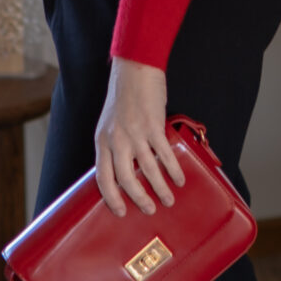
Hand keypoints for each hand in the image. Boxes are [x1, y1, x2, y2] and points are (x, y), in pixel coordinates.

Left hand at [94, 58, 185, 217]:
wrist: (134, 69)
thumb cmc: (123, 96)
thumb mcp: (109, 123)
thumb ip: (114, 145)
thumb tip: (126, 170)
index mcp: (102, 140)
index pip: (103, 177)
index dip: (111, 198)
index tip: (120, 211)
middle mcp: (116, 139)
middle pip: (125, 179)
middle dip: (139, 199)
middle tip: (149, 209)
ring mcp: (135, 133)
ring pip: (148, 170)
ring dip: (160, 188)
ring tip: (168, 199)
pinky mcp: (153, 126)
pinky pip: (164, 154)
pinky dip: (173, 169)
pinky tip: (178, 178)